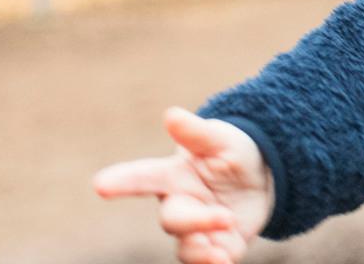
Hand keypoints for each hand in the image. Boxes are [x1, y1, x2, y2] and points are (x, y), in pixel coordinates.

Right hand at [93, 106, 273, 263]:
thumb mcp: (221, 139)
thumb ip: (197, 133)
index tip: (100, 184)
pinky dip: (215, 263)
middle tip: (225, 218)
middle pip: (173, 220)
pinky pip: (210, 261)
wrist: (264, 176)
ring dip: (201, 251)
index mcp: (173, 175)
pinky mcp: (219, 246)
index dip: (122, 181)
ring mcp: (196, 230)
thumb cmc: (233, 152)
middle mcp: (180, 205)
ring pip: (187, 248)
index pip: (143, 177)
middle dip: (195, 222)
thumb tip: (172, 114)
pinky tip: (224, 261)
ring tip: (220, 253)